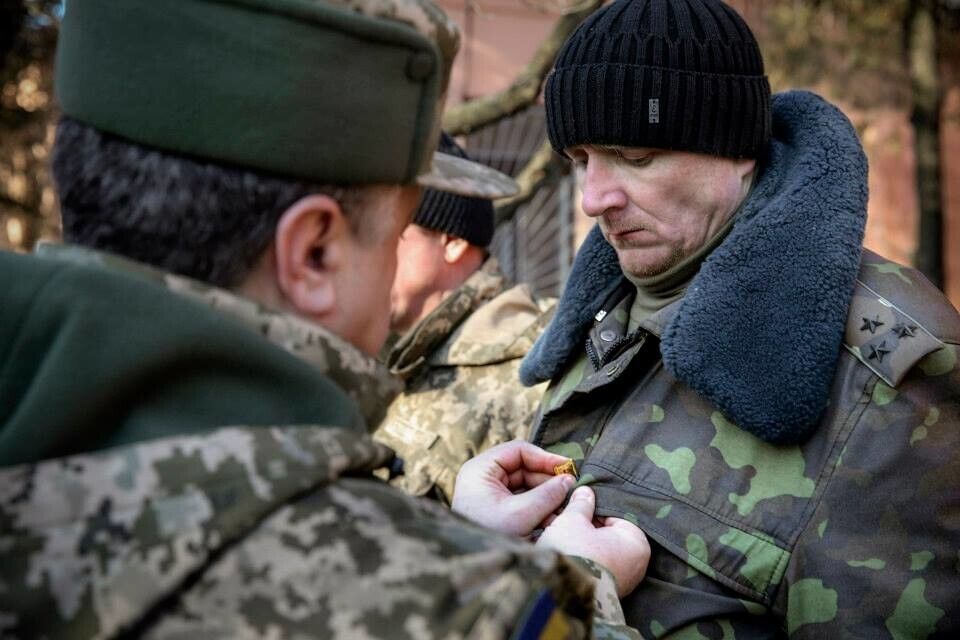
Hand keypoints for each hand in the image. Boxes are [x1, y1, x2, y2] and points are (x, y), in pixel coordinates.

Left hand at [451, 440, 576, 536]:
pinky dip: (537, 508)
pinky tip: (552, 520)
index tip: (568, 468)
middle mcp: (483, 477)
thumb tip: (569, 481)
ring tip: (563, 510)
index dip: (546, 458)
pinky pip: (521, 501)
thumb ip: (547, 495)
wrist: (471, 566)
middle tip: (570, 492)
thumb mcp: (520, 514)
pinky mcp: (495, 508)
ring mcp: (489, 493)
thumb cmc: (488, 536)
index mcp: (481, 469)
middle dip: (548, 482)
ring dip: (546, 497)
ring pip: (525, 486)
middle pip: (524, 468)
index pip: (519, 451)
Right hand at [536, 486, 649, 596]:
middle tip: (562, 518)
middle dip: (584, 526)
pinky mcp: (605, 594)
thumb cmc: (575, 552)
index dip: (593, 507)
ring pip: (598, 551)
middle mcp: (636, 563)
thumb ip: (581, 504)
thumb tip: (585, 492)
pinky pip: (594, 568)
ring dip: (578, 542)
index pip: (615, 514)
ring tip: (556, 533)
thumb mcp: (573, 520)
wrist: (563, 596)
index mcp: (636, 541)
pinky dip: (580, 559)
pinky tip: (561, 551)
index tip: (575, 504)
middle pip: (607, 534)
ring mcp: (622, 582)